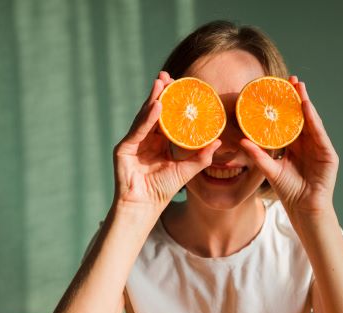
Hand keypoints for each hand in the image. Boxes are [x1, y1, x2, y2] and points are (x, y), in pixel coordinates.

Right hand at [113, 71, 220, 208]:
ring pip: (144, 117)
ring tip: (162, 84)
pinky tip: (156, 107)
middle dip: (160, 93)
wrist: (145, 206)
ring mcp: (133, 142)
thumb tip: (218, 142)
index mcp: (159, 142)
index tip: (182, 86)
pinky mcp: (124, 148)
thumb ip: (201, 157)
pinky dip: (147, 118)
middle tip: (167, 76)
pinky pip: (138, 130)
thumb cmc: (163, 190)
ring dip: (153, 99)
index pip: (167, 117)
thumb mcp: (186, 171)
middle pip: (154, 112)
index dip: (173, 102)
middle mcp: (145, 138)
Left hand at [239, 76, 338, 216]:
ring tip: (299, 87)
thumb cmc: (289, 192)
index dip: (284, 106)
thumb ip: (258, 155)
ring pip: (311, 121)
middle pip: (301, 116)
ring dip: (306, 103)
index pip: (288, 121)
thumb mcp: (270, 170)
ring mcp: (320, 147)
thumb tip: (241, 141)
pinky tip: (307, 107)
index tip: (275, 89)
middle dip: (297, 98)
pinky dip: (313, 120)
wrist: (304, 209)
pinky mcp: (328, 154)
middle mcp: (308, 144)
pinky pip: (319, 133)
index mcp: (295, 146)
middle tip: (290, 79)